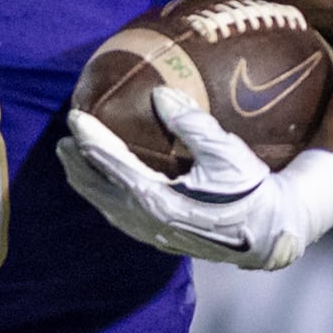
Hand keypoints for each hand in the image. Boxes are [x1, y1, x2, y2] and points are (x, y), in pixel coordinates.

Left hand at [59, 89, 332, 270]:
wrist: (271, 234)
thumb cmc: (252, 191)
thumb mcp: (226, 152)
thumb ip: (191, 123)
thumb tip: (160, 93)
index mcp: (156, 199)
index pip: (110, 164)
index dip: (90, 139)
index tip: (74, 116)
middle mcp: (146, 220)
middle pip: (98, 190)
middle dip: (77, 165)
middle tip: (62, 142)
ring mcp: (152, 234)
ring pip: (107, 207)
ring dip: (88, 184)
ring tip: (75, 164)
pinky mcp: (163, 239)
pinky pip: (121, 218)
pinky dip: (106, 199)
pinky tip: (108, 189)